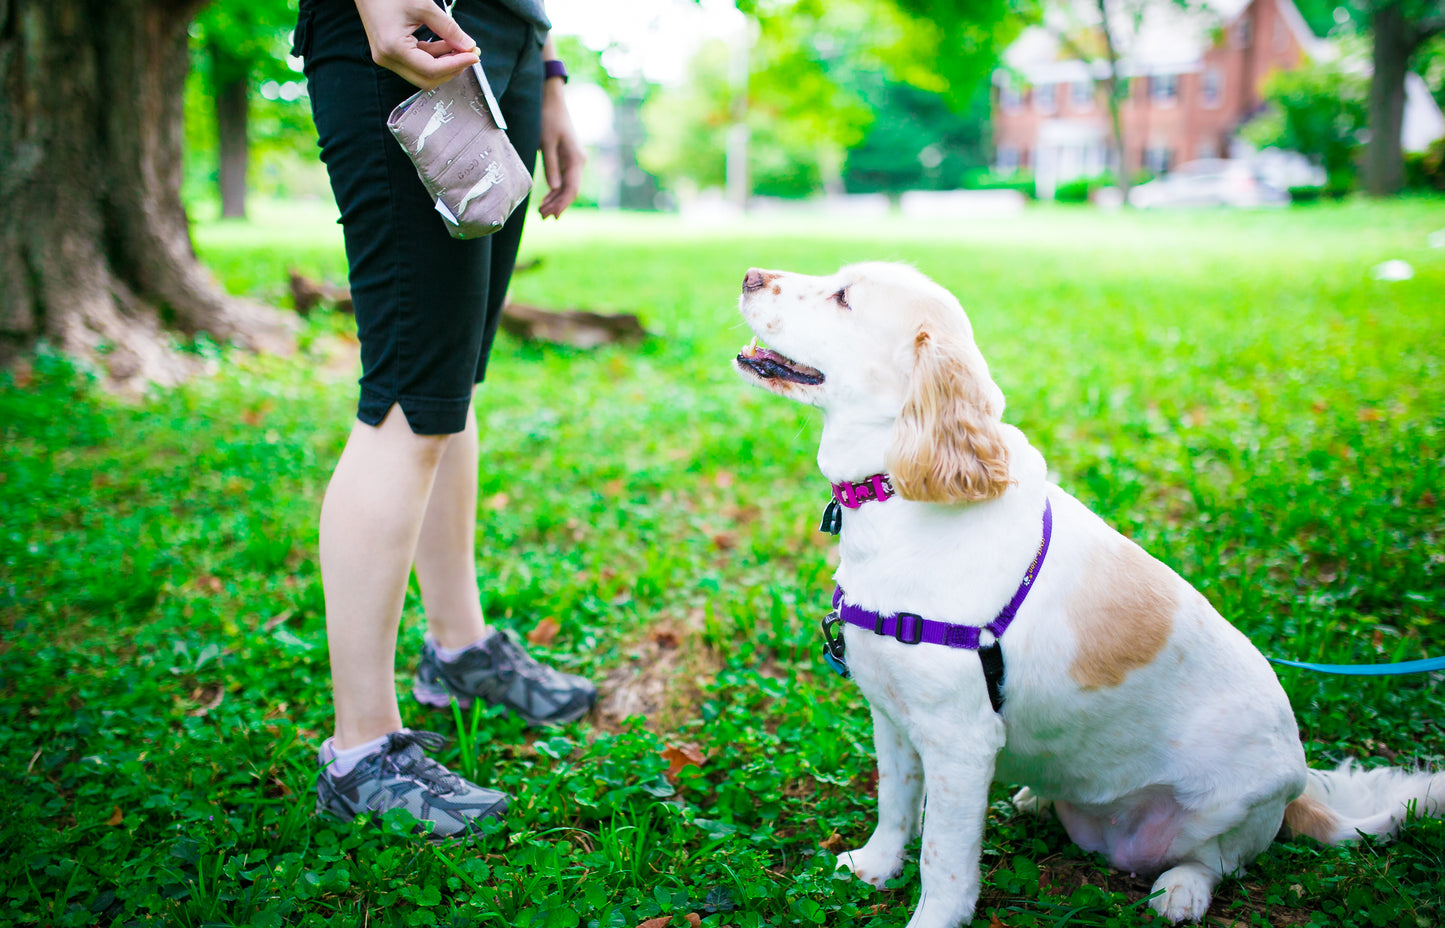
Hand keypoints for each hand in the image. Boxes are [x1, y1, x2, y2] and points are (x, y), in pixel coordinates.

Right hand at [353, 0, 478, 89]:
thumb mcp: (423, 6)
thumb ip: (448, 28)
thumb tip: (468, 46)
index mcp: (393, 48)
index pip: (431, 69)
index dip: (456, 65)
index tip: (473, 56)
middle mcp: (387, 58)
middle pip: (427, 79)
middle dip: (451, 69)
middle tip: (470, 54)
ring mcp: (387, 58)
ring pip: (423, 73)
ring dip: (444, 63)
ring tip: (460, 46)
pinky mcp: (390, 54)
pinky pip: (416, 63)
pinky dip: (434, 57)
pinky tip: (447, 45)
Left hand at [537, 78, 584, 218]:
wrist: (552, 100)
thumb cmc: (548, 118)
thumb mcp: (546, 143)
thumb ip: (551, 166)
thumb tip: (555, 189)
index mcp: (576, 159)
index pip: (572, 188)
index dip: (562, 204)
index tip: (551, 215)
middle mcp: (579, 162)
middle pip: (571, 190)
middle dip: (558, 205)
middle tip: (542, 217)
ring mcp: (574, 161)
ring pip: (567, 187)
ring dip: (556, 200)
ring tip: (542, 212)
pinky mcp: (567, 159)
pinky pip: (564, 179)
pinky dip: (556, 191)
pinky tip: (547, 199)